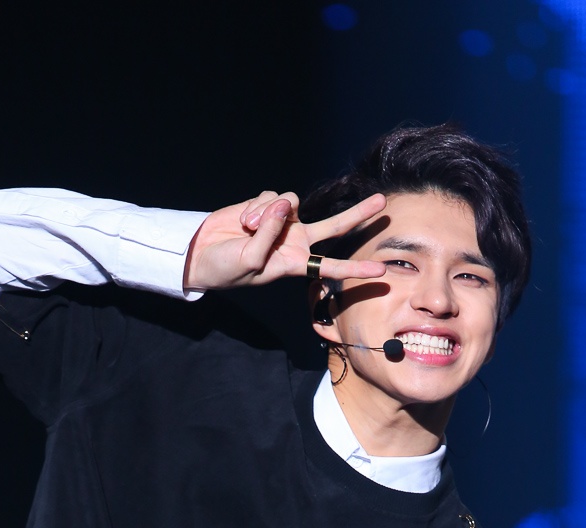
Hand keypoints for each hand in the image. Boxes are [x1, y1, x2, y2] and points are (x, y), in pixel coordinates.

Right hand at [184, 189, 387, 292]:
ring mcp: (283, 222)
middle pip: (334, 226)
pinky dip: (257, 206)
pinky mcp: (268, 206)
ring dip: (268, 213)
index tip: (380, 273)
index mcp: (295, 264)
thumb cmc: (228, 268)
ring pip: (294, 203)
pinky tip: (243, 220)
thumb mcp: (251, 261)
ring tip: (248, 226)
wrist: (204, 254)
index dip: (355, 270)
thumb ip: (270, 234)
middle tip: (382, 202)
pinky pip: (272, 197)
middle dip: (358, 214)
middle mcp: (295, 241)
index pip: (331, 267)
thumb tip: (285, 205)